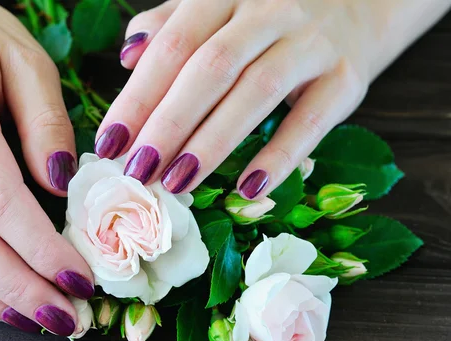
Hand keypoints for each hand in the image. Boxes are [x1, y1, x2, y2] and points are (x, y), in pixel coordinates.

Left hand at [96, 0, 448, 198]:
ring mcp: (311, 42)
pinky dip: (280, 155)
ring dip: (211, 142)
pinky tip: (248, 188)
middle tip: (137, 172)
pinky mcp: (348, 76)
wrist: (363, 1)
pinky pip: (311, 120)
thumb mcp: (220, 7)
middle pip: (209, 69)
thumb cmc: (272, 16)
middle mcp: (269, 10)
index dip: (137, 96)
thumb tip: (129, 55)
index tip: (109, 143)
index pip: (172, 46)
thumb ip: (172, 25)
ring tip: (176, 184)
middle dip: (167, 125)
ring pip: (255, 91)